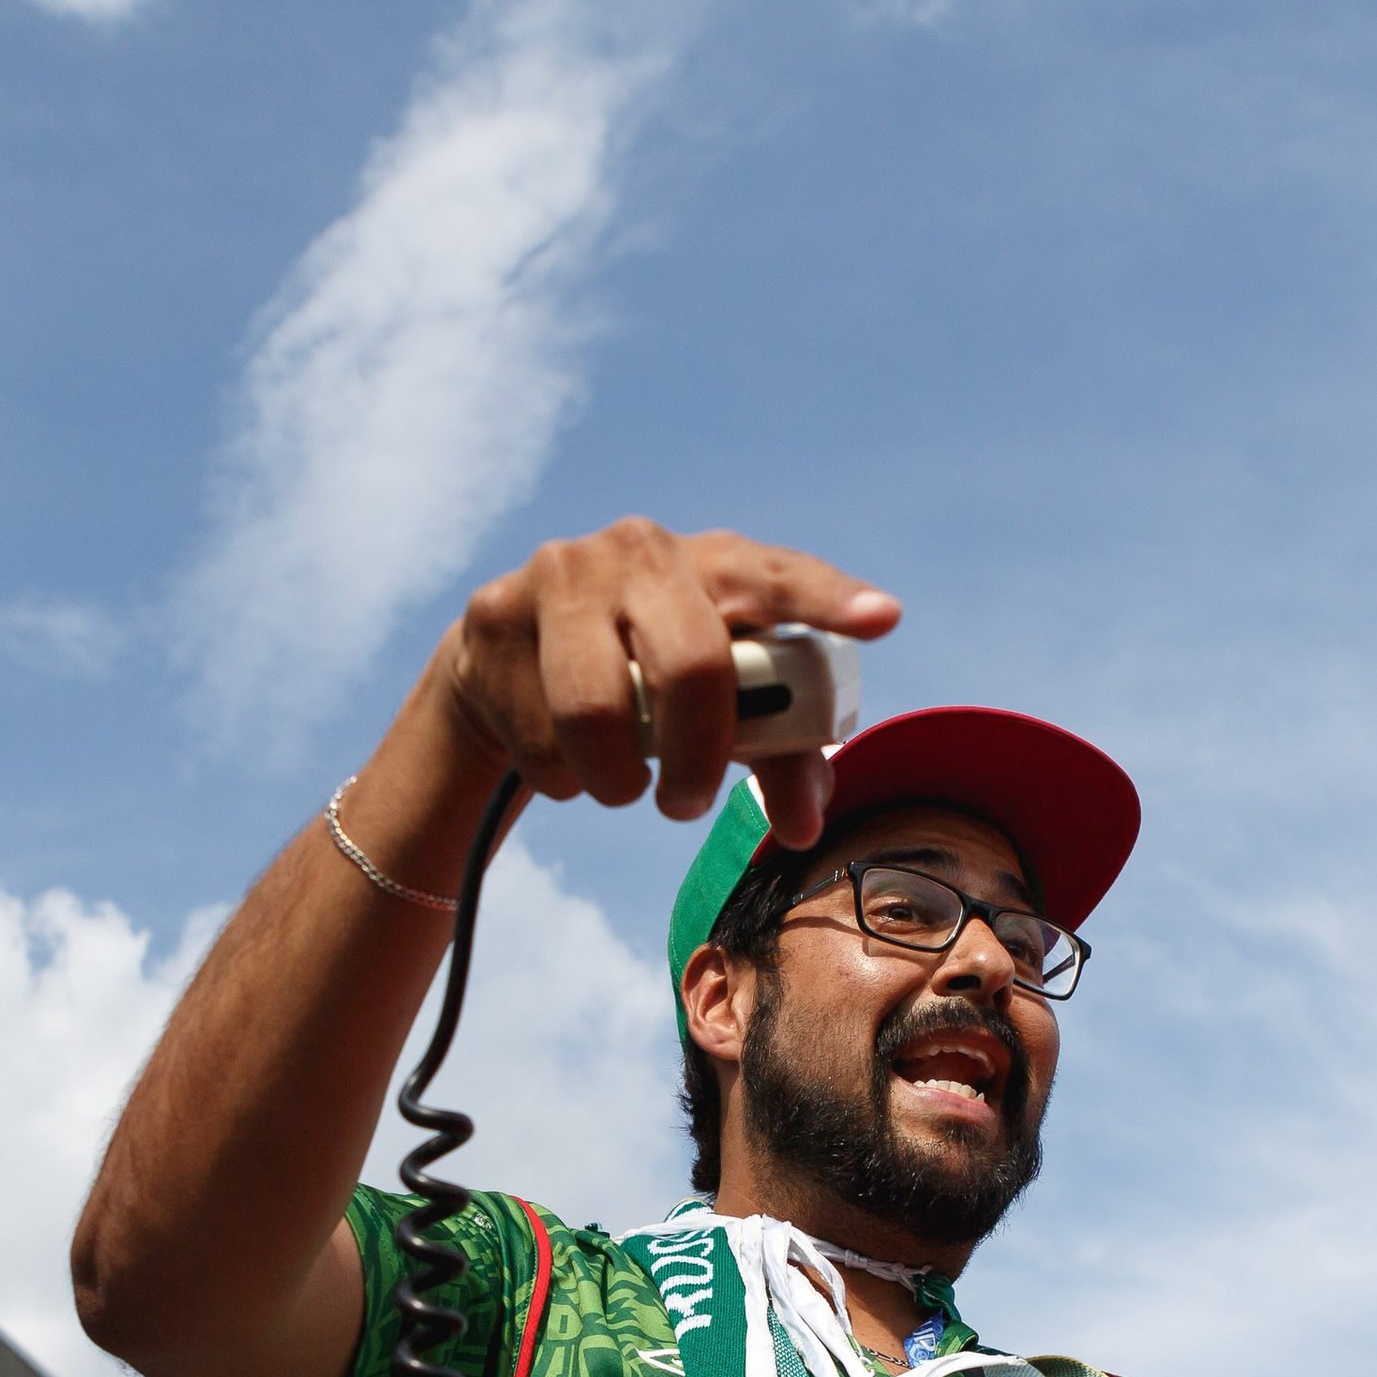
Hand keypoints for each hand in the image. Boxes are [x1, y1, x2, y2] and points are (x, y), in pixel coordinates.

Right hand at [444, 521, 900, 849]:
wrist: (509, 660)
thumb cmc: (647, 683)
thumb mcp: (721, 712)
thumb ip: (778, 759)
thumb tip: (804, 826)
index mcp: (718, 564)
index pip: (780, 577)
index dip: (827, 599)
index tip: (882, 619)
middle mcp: (643, 550)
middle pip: (693, 666)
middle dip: (697, 759)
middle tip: (688, 803)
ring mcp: (562, 573)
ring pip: (598, 712)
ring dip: (615, 780)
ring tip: (622, 782)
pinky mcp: (495, 613)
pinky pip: (540, 737)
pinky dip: (560, 776)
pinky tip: (562, 754)